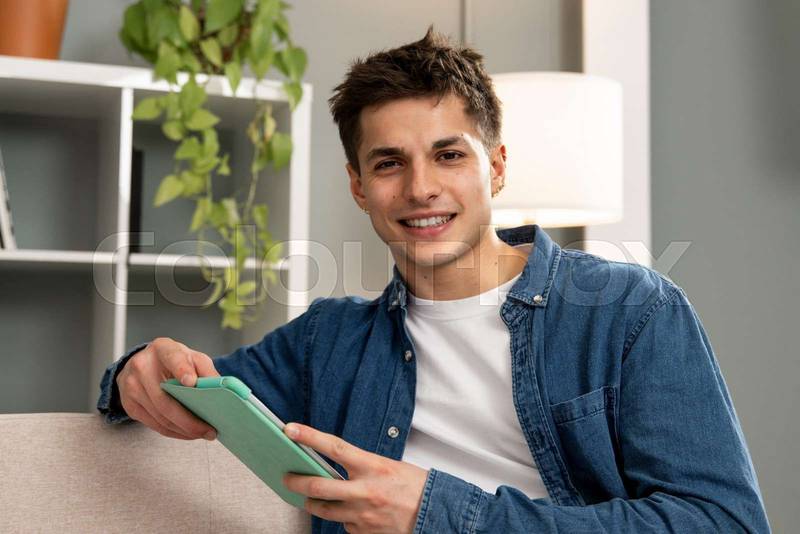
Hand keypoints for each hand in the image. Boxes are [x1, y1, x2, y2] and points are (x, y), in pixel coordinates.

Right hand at [116, 337, 219, 440]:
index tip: (191, 382)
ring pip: (160, 416)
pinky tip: (186, 433)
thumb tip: (224, 392)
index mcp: (162, 348)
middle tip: (209, 431)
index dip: (182, 370)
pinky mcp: (129, 404)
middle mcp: (142, 366)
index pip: (173, 359)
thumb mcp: (193, 358)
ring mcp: (132, 386)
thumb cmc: (174, 361)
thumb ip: (207, 371)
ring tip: (202, 433)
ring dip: (183, 430)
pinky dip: (173, 432)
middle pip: (166, 399)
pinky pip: (153, 424)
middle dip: (190, 420)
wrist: (143, 363)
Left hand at [282, 423, 427, 533]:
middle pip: (318, 486)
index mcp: (373, 466)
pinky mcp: (364, 532)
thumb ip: (361, 467)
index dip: (309, 437)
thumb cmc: (414, 486)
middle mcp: (365, 491)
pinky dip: (341, 517)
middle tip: (286, 477)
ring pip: (324, 509)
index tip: (289, 429)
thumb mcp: (388, 466)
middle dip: (296, 481)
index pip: (334, 447)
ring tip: (308, 497)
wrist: (436, 513)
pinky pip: (343, 524)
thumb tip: (333, 467)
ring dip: (312, 503)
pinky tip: (347, 512)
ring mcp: (363, 515)